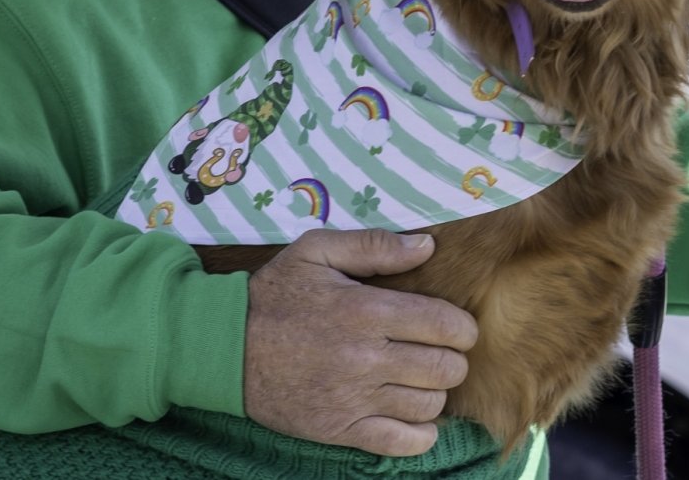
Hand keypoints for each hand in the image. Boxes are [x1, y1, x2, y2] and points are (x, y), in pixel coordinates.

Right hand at [243, 228, 477, 455]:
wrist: (225, 347)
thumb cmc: (275, 294)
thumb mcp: (317, 251)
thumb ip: (374, 246)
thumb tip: (427, 246)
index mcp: (366, 311)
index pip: (445, 325)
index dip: (463, 327)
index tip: (457, 327)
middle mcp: (366, 358)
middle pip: (445, 369)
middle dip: (453, 359)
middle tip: (439, 351)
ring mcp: (354, 399)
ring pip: (429, 406)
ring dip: (435, 392)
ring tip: (421, 378)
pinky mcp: (340, 431)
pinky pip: (402, 443)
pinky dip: (420, 432)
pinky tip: (411, 414)